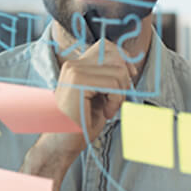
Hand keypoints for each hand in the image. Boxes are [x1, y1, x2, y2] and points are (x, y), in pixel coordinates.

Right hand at [43, 39, 137, 158]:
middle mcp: (73, 64)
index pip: (107, 46)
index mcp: (76, 65)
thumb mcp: (99, 94)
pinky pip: (113, 85)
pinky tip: (106, 113)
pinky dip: (116, 101)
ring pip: (118, 72)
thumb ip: (109, 77)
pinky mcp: (78, 82)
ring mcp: (74, 71)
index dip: (122, 60)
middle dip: (124, 79)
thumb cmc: (81, 123)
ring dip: (121, 95)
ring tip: (109, 109)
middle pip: (115, 56)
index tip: (127, 79)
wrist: (62, 144)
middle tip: (117, 99)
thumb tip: (128, 65)